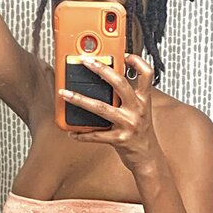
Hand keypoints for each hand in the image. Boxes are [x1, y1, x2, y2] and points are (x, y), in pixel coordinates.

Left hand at [58, 53, 161, 173]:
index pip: (147, 74)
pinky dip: (82, 134)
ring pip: (101, 107)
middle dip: (101, 69)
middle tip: (85, 61)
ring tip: (65, 93)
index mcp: (143, 100)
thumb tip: (106, 80)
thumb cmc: (141, 133)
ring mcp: (129, 124)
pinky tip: (72, 132)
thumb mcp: (140, 110)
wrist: (147, 157)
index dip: (137, 61)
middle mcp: (137, 109)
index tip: (124, 55)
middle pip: (120, 83)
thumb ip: (127, 96)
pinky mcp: (119, 140)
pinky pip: (96, 135)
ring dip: (79, 100)